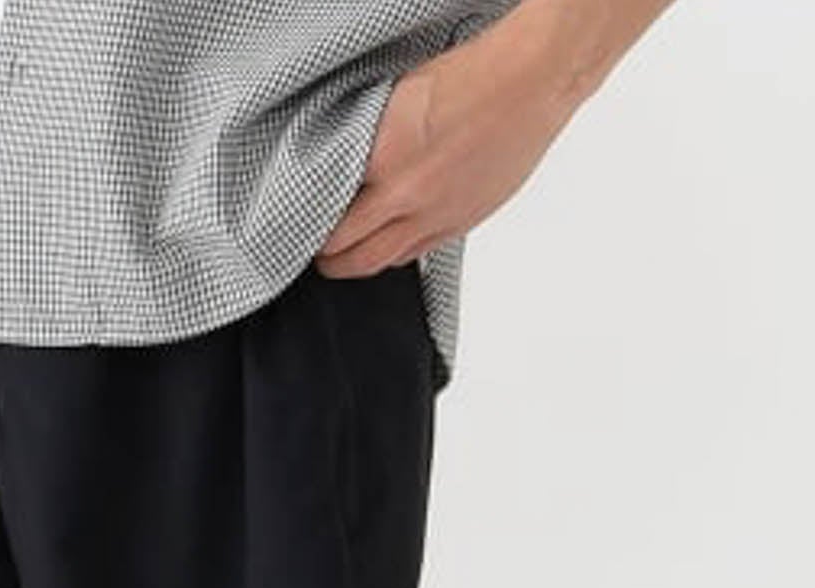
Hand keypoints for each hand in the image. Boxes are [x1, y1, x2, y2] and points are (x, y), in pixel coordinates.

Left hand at [315, 23, 576, 277]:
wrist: (533, 82)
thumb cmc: (473, 76)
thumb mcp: (400, 99)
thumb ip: (370, 140)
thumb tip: (345, 167)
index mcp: (383, 156)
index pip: (327, 207)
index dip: (308, 220)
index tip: (301, 220)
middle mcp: (406, 194)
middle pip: (347, 251)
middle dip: (325, 257)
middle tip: (315, 252)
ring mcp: (436, 214)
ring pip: (380, 261)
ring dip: (356, 264)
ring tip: (343, 258)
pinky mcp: (460, 223)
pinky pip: (415, 255)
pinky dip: (394, 255)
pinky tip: (387, 245)